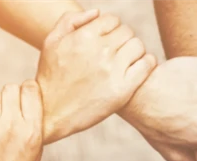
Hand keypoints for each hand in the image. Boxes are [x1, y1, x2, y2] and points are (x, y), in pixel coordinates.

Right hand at [37, 10, 156, 142]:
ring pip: (138, 46)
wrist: (50, 112)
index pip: (112, 20)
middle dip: (122, 40)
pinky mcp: (123, 89)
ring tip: (125, 62)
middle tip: (115, 54)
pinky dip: (147, 63)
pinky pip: (147, 64)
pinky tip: (139, 68)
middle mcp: (100, 51)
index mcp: (84, 37)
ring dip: (134, 52)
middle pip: (127, 32)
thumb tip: (98, 12)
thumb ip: (71, 20)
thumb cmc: (51, 76)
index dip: (110, 29)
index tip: (107, 41)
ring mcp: (113, 70)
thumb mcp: (52, 42)